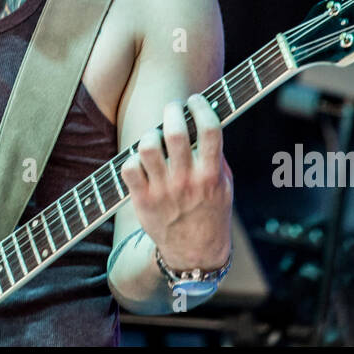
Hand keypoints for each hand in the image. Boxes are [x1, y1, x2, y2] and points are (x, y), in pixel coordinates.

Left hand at [119, 94, 232, 271]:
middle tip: (173, 108)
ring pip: (148, 147)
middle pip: (175, 133)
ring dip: (150, 133)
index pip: (209, 130)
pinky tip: (142, 160)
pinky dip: (133, 158)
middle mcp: (187, 182)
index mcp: (211, 175)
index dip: (201, 107)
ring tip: (155, 135)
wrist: (195, 253)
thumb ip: (216, 156)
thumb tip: (203, 120)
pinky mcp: (143, 200)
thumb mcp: (224, 186)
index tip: (196, 100)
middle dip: (172, 110)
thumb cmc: (210, 212)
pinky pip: (129, 168)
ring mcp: (163, 191)